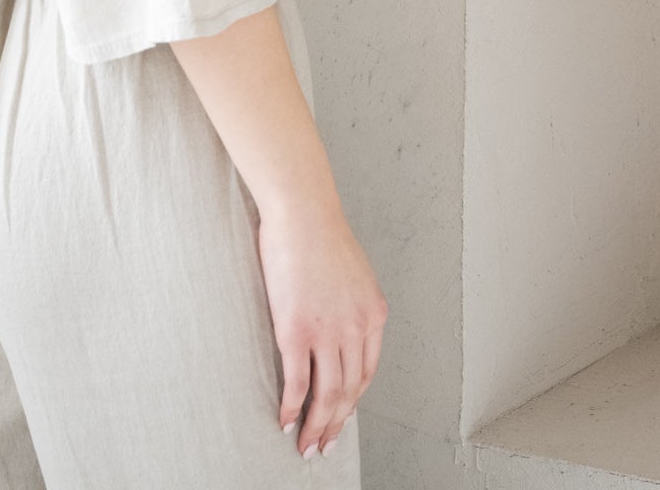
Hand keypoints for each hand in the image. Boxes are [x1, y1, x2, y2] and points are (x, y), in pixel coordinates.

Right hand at [257, 196, 387, 459]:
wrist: (304, 214)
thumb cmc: (321, 237)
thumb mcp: (353, 275)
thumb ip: (351, 306)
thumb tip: (339, 329)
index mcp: (373, 313)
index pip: (367, 371)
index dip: (353, 400)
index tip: (341, 417)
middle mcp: (356, 327)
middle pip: (349, 390)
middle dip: (336, 423)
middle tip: (324, 446)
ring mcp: (328, 331)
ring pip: (327, 394)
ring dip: (317, 426)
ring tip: (306, 445)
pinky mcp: (297, 332)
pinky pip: (298, 382)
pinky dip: (293, 408)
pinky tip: (286, 421)